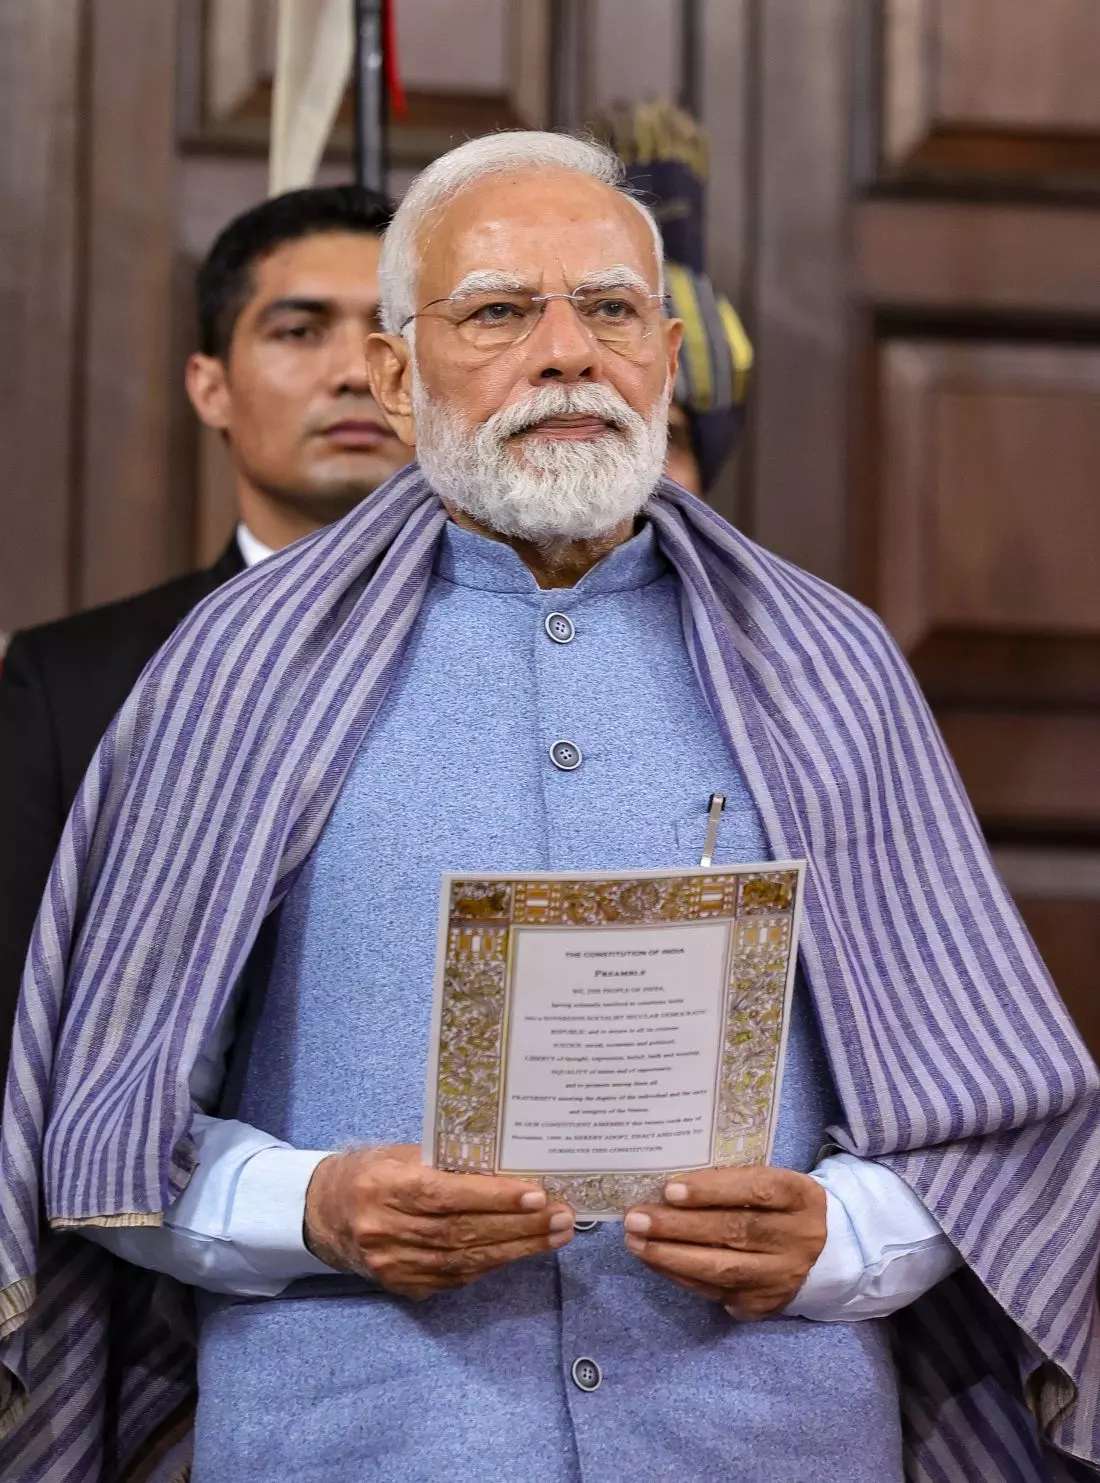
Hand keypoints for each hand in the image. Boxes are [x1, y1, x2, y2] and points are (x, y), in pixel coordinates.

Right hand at [304, 1144, 573, 1299]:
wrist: (324, 1214)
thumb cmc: (370, 1171)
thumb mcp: (399, 1153)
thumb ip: (444, 1161)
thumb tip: (506, 1166)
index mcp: (383, 1187)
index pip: (446, 1195)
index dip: (493, 1197)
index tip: (537, 1194)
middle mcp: (386, 1230)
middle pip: (463, 1232)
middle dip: (521, 1226)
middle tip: (564, 1216)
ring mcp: (394, 1264)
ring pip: (466, 1259)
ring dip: (517, 1248)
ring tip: (556, 1234)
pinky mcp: (403, 1285)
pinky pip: (456, 1276)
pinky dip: (492, 1262)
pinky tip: (520, 1250)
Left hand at [623, 1166, 826, 1319]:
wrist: (821, 1254)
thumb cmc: (777, 1206)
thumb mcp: (770, 1182)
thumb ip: (732, 1180)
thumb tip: (669, 1186)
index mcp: (800, 1197)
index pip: (756, 1190)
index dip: (712, 1190)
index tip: (670, 1189)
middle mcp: (797, 1239)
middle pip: (734, 1231)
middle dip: (678, 1226)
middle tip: (636, 1218)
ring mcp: (780, 1276)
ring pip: (722, 1267)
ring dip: (671, 1255)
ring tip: (635, 1241)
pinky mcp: (762, 1304)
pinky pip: (714, 1291)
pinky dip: (679, 1275)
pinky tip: (654, 1260)